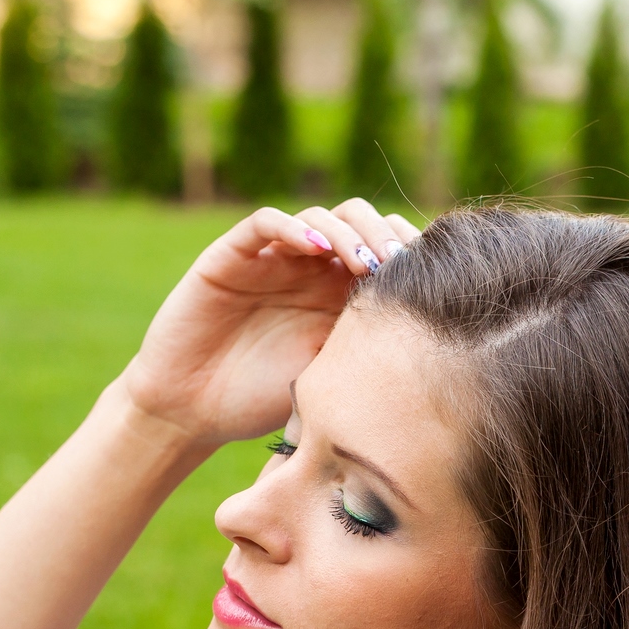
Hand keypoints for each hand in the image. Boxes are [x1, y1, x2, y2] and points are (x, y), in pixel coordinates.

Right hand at [117, 201, 421, 446]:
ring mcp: (272, 258)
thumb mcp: (330, 375)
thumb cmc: (263, 400)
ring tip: (365, 261)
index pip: (384, 252)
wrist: (194, 411)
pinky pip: (265, 223)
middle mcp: (310, 268)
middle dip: (386, 237)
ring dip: (348, 232)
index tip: (435, 276)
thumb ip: (365, 344)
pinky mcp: (231, 256)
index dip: (408, 255)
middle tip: (402, 264)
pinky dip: (293, 226)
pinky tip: (316, 247)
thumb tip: (433, 334)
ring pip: (320, 217)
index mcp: (340, 294)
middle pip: (360, 223)